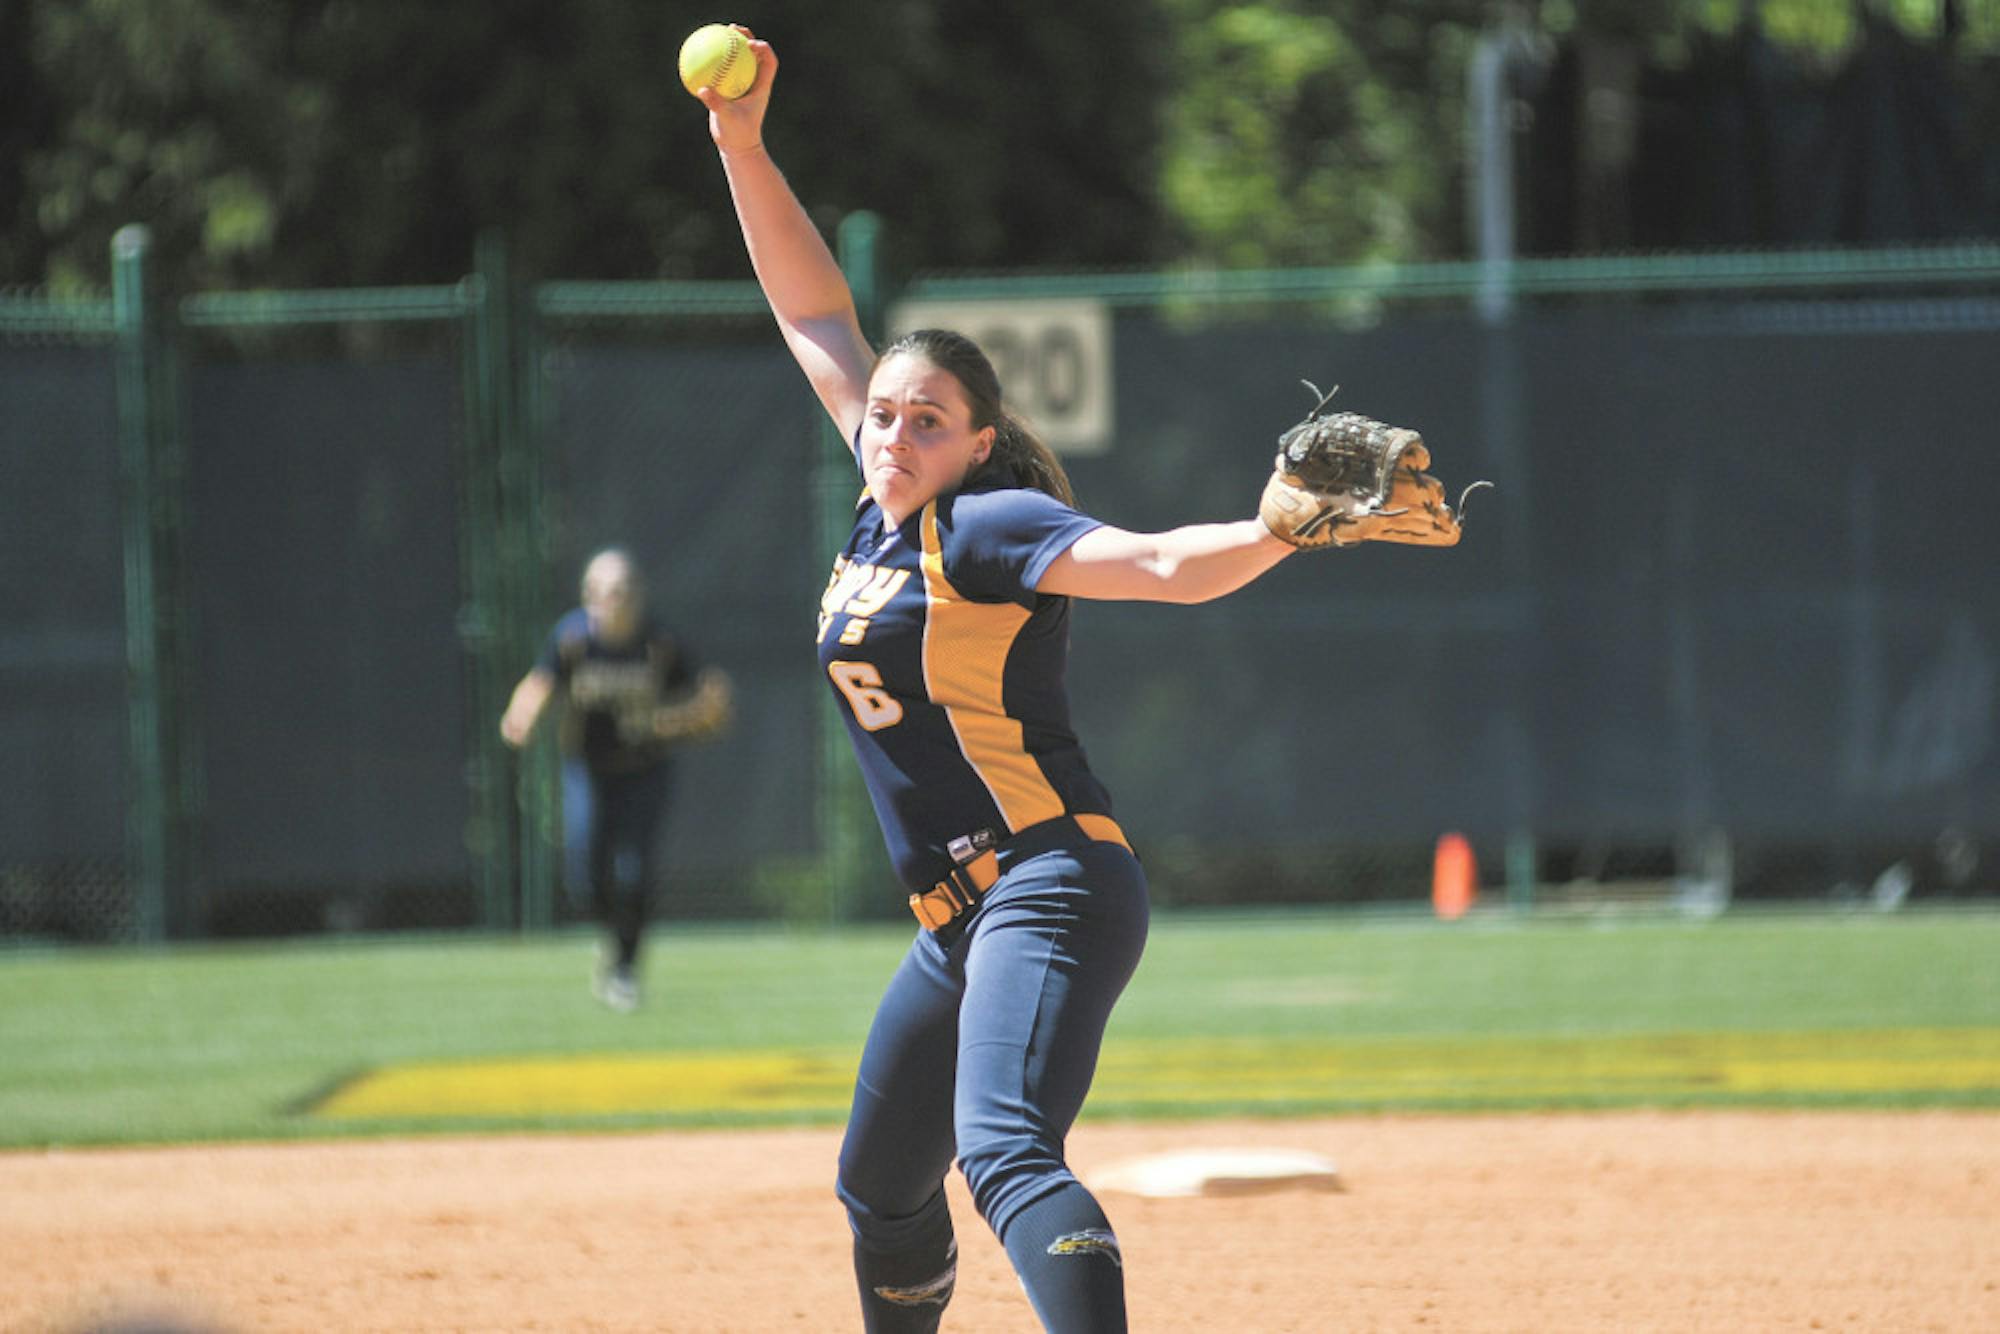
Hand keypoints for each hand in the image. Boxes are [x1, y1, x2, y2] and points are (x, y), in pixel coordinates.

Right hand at [698, 28, 775, 157]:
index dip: (763, 49)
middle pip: (754, 54)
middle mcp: (754, 82)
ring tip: (715, 34)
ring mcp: (742, 85)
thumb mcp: (727, 118)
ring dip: (729, 46)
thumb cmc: (737, 134)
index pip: (768, 62)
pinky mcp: (730, 89)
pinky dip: (713, 63)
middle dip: (745, 37)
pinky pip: (722, 71)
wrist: (737, 146)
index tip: (750, 44)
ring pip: (738, 60)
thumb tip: (703, 90)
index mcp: (761, 86)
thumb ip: (716, 103)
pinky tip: (698, 56)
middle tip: (731, 29)